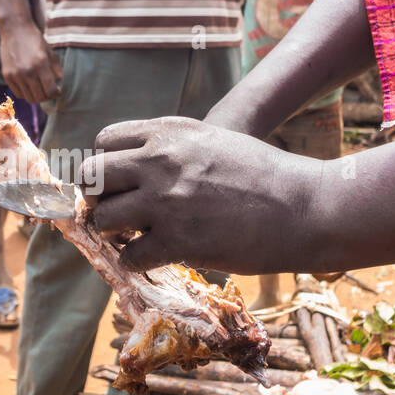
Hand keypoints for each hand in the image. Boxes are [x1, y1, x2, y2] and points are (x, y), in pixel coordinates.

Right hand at [0, 17, 61, 103]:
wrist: (14, 29)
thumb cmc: (34, 39)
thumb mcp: (49, 51)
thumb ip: (56, 67)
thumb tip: (60, 81)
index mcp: (41, 65)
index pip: (51, 91)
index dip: (56, 94)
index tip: (58, 91)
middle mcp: (28, 72)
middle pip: (40, 97)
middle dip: (47, 97)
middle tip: (49, 91)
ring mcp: (16, 75)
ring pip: (28, 98)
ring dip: (36, 96)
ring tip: (39, 89)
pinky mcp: (7, 76)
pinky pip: (18, 93)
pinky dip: (25, 93)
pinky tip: (28, 86)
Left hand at [80, 116, 320, 273]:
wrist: (303, 208)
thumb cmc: (263, 175)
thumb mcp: (213, 141)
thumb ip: (172, 148)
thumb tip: (134, 168)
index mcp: (169, 133)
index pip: (104, 141)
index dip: (107, 165)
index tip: (118, 182)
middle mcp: (160, 162)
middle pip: (92, 178)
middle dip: (98, 197)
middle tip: (116, 211)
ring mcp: (166, 202)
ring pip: (103, 218)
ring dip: (115, 231)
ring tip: (136, 235)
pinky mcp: (177, 241)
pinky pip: (129, 255)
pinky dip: (135, 261)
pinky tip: (154, 257)